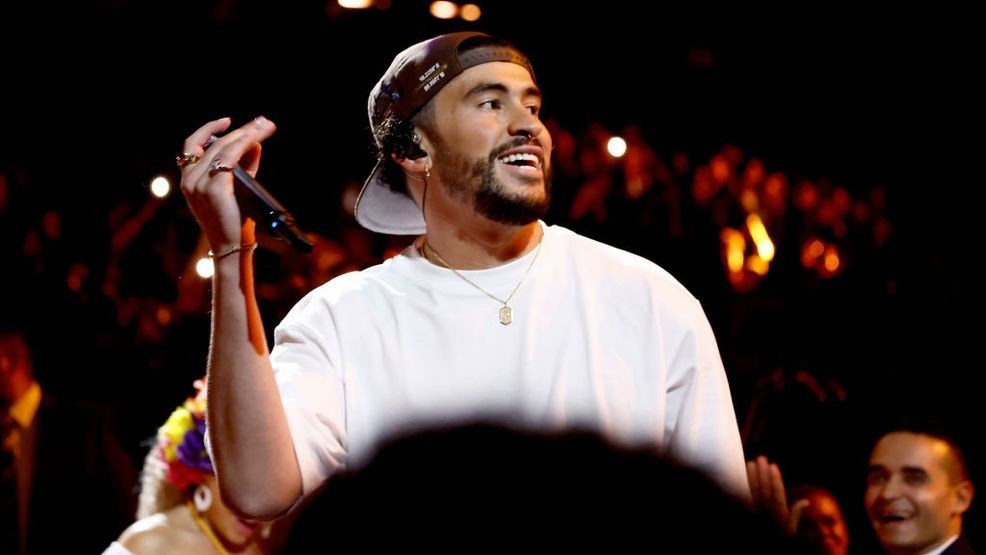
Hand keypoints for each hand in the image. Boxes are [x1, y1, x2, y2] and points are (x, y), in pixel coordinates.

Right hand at [179, 116, 276, 250]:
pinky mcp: (214, 187)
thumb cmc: (234, 221)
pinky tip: (257, 139)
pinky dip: (244, 144)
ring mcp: (199, 183)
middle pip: (213, 143)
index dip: (209, 130)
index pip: (192, 146)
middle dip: (241, 130)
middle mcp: (189, 179)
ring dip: (246, 133)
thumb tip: (255, 143)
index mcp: (189, 179)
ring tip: (265, 126)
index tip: (229, 121)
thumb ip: (244, 166)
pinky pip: (230, 157)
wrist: (231, 247)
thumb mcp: (236, 189)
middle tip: (263, 121)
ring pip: (223, 147)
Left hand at [746, 455, 806, 534]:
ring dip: (750, 477)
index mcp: (778, 516)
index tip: (773, 465)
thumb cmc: (777, 537)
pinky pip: (740, 498)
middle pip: (763, 491)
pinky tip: (738, 476)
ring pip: (751, 493)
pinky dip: (738, 487)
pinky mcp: (743, 512)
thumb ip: (795, 514)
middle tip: (761, 458)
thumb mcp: (789, 531)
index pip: (777, 495)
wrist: (764, 543)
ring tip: (750, 463)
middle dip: (762, 473)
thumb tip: (806, 501)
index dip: (776, 480)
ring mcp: (753, 513)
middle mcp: (765, 514)